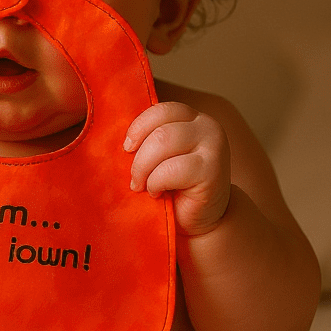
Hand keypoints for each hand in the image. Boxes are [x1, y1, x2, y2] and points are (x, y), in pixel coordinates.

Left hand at [124, 101, 230, 235]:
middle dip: (139, 157)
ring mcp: (214, 147)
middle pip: (159, 129)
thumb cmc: (173, 187)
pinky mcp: (212, 171)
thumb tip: (116, 136)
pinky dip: (156, 183)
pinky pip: (172, 169)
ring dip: (144, 169)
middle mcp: (207, 126)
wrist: (197, 219)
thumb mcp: (159, 156)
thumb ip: (148, 139)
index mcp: (192, 118)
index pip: (160, 110)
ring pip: (164, 142)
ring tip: (142, 186)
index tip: (127, 149)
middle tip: (134, 179)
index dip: (139, 128)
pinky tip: (158, 193)